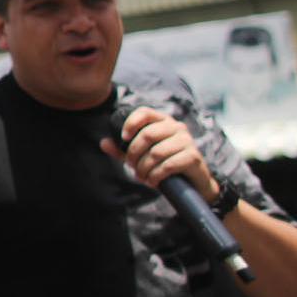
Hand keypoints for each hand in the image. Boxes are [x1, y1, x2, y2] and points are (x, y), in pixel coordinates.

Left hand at [102, 108, 218, 200]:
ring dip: (144, 168)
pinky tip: (153, 181)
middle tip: (131, 166)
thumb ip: (122, 149)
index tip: (123, 138)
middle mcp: (177, 127)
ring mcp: (187, 141)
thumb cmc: (164, 165)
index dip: (131, 123)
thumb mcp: (141, 156)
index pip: (145, 112)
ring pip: (156, 152)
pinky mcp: (193, 157)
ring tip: (142, 177)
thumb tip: (103, 143)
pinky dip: (156, 176)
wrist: (192, 184)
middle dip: (134, 154)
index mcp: (163, 122)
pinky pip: (168, 165)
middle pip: (148, 134)